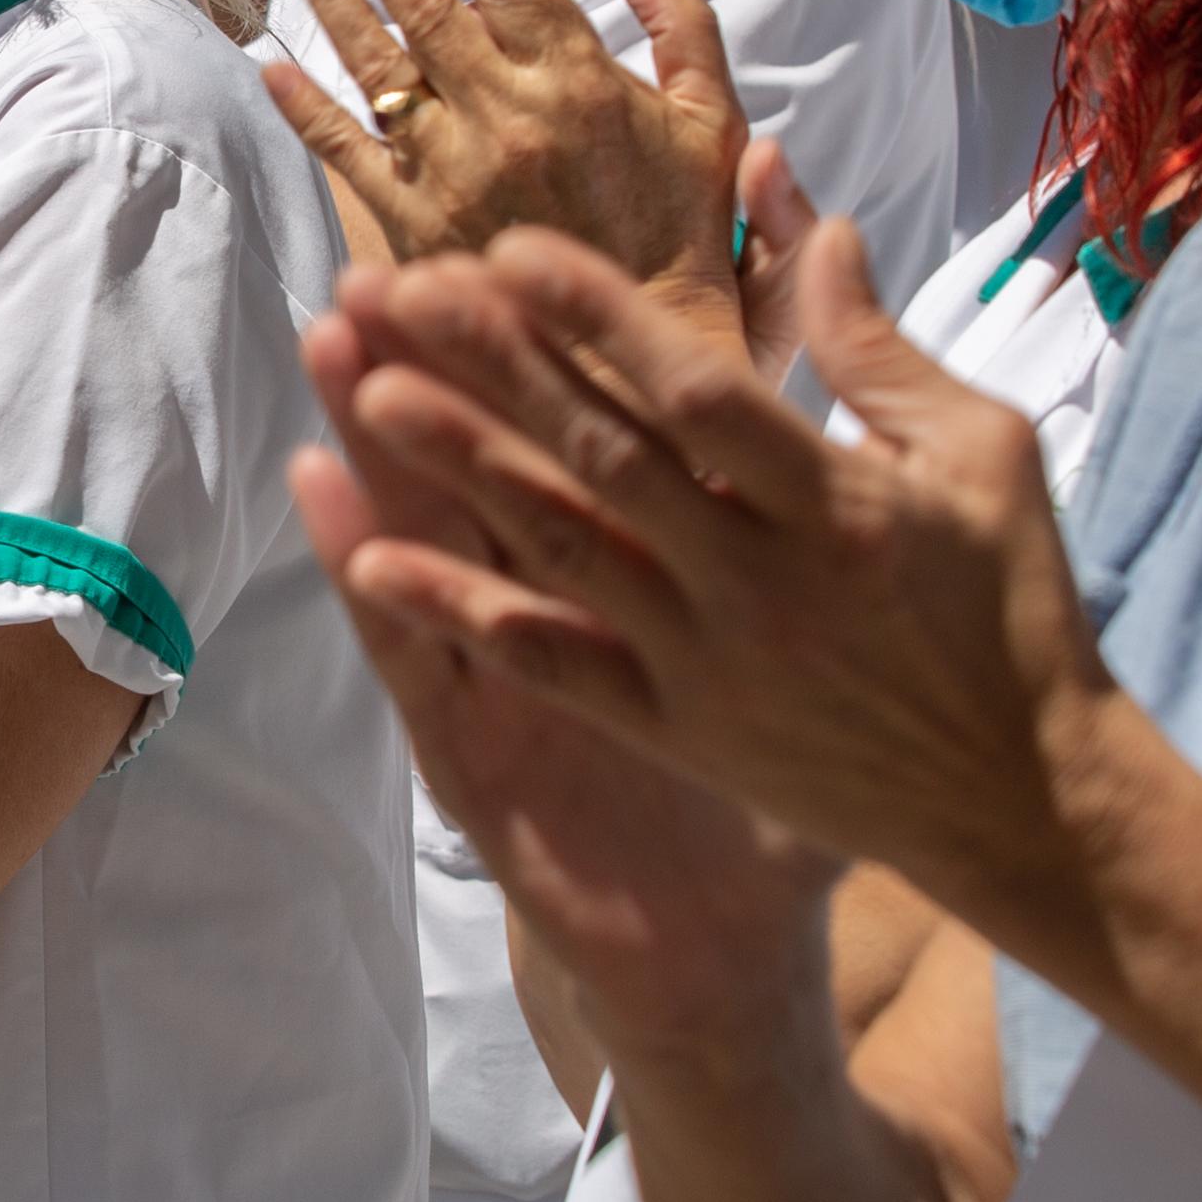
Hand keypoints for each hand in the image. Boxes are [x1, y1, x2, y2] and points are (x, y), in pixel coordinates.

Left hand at [260, 0, 755, 343]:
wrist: (644, 355)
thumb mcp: (714, 122)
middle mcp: (509, 111)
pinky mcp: (417, 226)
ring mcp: (456, 168)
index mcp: (578, 76)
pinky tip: (271, 63)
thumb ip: (684, 28)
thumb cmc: (685, 232)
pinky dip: (307, 108)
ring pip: (375, 60)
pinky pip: (348, 154)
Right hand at [293, 314, 835, 1078]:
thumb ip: (825, 533)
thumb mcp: (810, 646)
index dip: (543, 345)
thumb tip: (876, 444)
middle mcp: (558, 613)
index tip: (500, 243)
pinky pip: (421, 658)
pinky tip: (325, 498)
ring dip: (380, 438)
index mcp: (641, 578)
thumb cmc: (781, 802)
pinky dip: (374, 576)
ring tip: (331, 341)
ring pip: (435, 539)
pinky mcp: (479, 753)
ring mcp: (506, 681)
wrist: (737, 957)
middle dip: (438, 361)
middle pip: (491, 463)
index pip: (583, 436)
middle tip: (382, 259)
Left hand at [316, 217, 1115, 941]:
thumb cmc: (1013, 607)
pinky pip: (556, 669)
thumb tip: (802, 203)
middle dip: (501, 367)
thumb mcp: (979, 451)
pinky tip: (374, 565)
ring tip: (370, 392)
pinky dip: (465, 615)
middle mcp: (763, 586)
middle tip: (403, 289)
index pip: (700, 391)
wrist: (1024, 805)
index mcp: (840, 505)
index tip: (513, 247)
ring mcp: (712, 667)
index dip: (603, 316)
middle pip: (607, 457)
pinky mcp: (682, 735)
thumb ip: (873, 336)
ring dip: (463, 469)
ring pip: (564, 551)